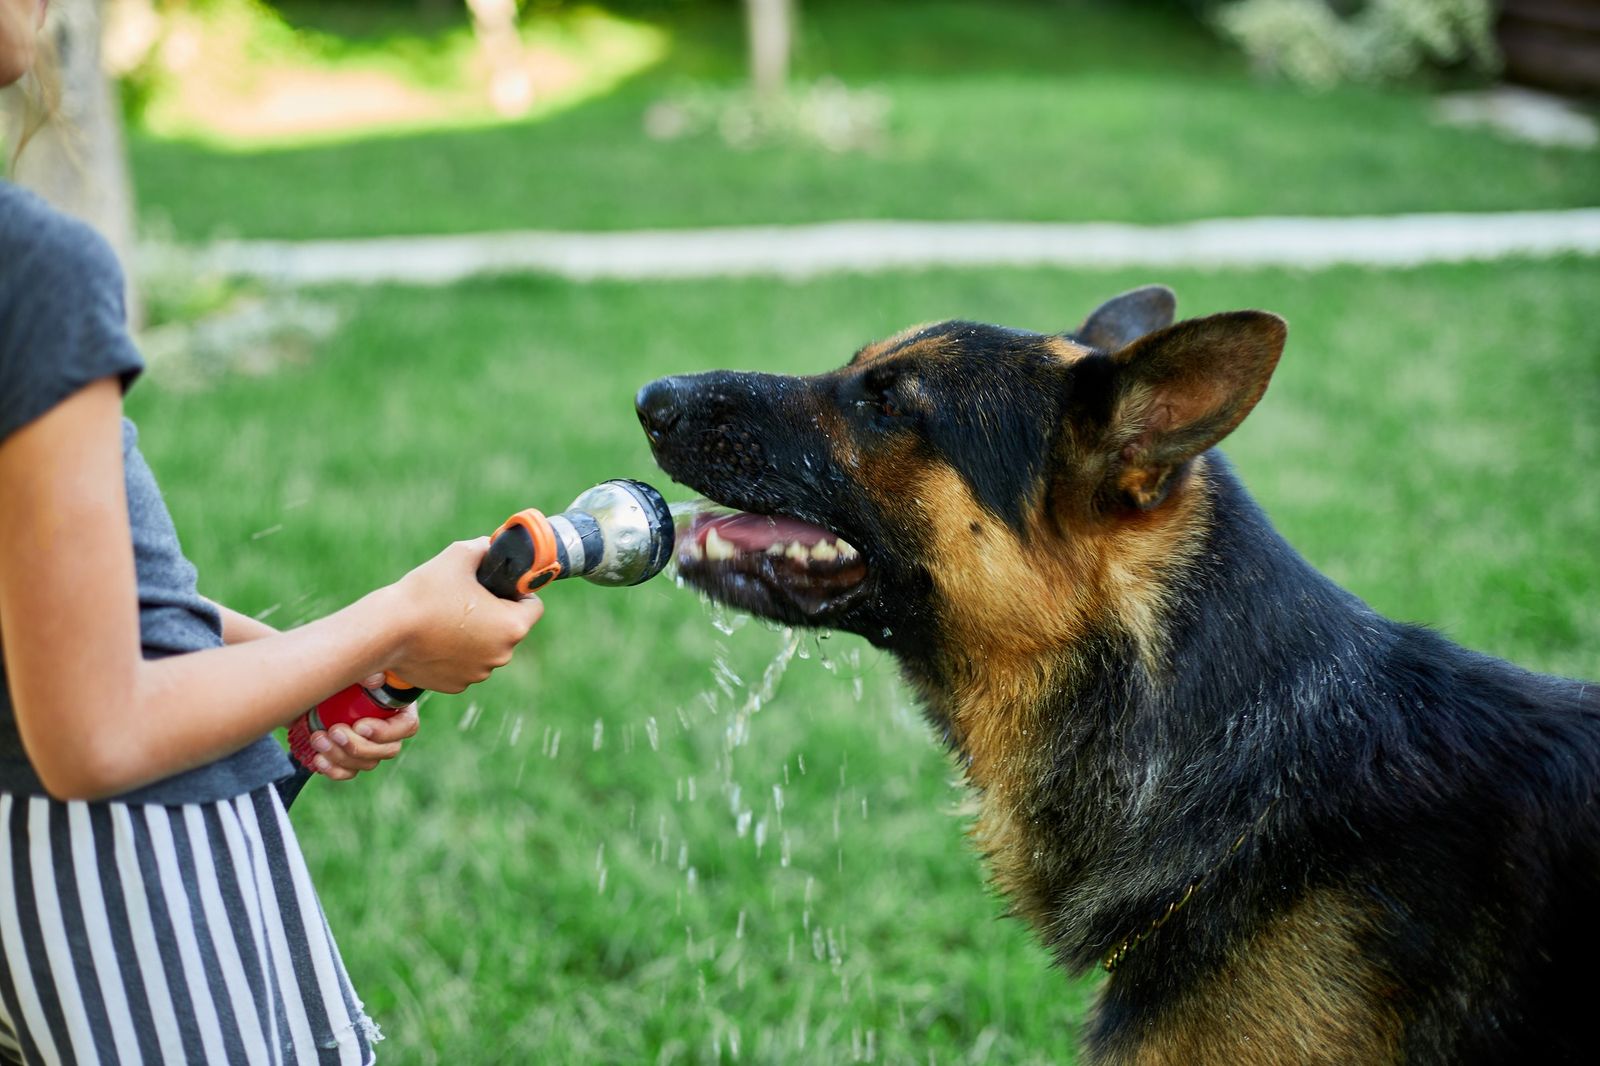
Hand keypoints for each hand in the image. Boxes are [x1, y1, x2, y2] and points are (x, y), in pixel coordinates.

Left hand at [308, 675, 419, 780]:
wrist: (305, 685)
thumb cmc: (334, 671)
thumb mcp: (350, 666)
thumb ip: (364, 670)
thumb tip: (375, 680)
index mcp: (397, 706)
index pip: (406, 727)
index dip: (386, 732)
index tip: (360, 725)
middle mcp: (387, 729)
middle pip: (388, 751)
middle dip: (359, 746)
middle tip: (334, 731)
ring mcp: (369, 745)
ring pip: (367, 763)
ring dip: (341, 756)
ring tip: (318, 738)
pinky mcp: (349, 756)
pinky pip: (349, 772)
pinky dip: (334, 770)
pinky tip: (318, 759)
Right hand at [386, 537, 543, 692]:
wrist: (385, 631)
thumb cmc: (425, 592)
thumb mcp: (459, 555)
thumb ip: (484, 548)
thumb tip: (491, 546)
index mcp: (512, 626)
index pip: (533, 606)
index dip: (518, 592)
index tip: (496, 586)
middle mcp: (502, 655)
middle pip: (509, 628)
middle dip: (494, 613)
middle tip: (465, 599)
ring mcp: (478, 674)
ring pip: (486, 648)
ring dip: (475, 635)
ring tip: (445, 618)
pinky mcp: (456, 685)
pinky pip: (465, 665)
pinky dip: (455, 653)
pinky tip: (433, 638)